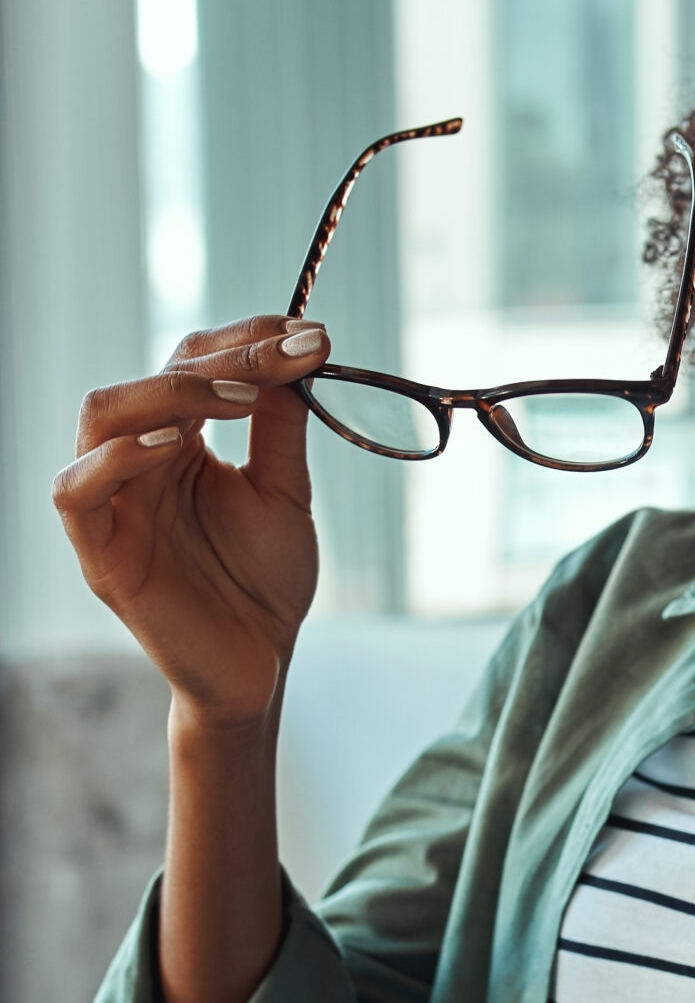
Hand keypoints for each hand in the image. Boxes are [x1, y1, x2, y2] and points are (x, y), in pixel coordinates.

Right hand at [52, 317, 329, 728]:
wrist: (260, 667)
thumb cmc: (263, 583)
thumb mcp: (283, 493)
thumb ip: (280, 427)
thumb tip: (296, 351)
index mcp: (177, 441)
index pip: (191, 362)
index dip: (245, 340)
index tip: (310, 335)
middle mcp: (136, 461)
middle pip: (151, 378)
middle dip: (220, 360)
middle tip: (288, 356)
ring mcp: (112, 504)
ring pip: (103, 416)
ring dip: (171, 393)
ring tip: (242, 396)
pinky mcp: (99, 553)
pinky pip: (75, 491)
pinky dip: (114, 459)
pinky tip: (171, 444)